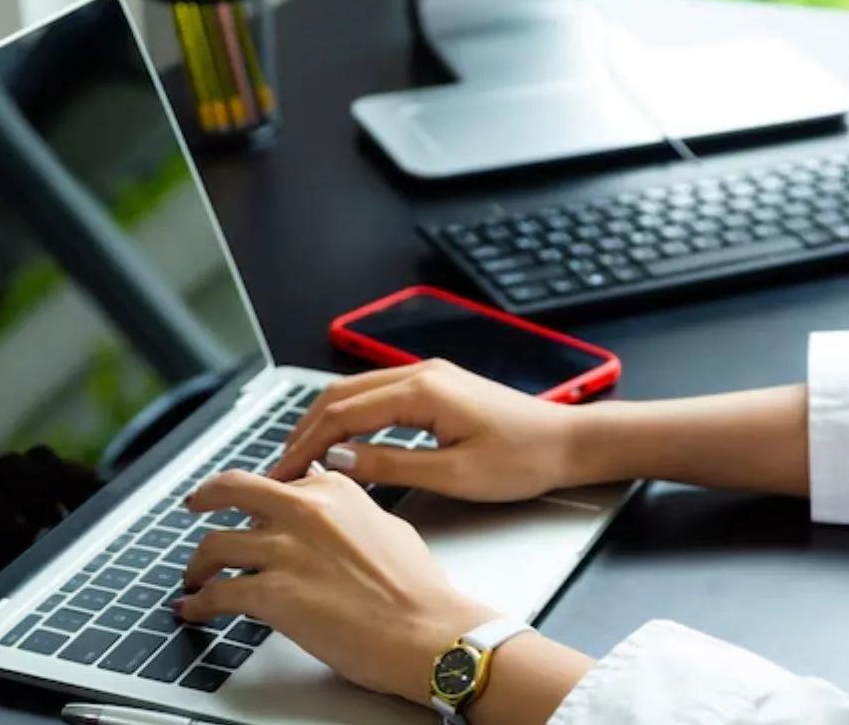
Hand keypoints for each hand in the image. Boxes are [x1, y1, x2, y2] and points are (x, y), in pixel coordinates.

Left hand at [178, 467, 497, 702]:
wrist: (427, 630)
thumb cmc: (418, 590)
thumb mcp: (386, 527)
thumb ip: (349, 514)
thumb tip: (332, 517)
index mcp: (333, 489)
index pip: (278, 483)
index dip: (260, 501)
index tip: (249, 509)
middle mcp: (305, 510)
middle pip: (231, 490)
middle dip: (205, 498)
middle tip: (194, 506)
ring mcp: (286, 550)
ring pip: (215, 545)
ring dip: (197, 564)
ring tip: (194, 578)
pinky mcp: (273, 594)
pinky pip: (217, 594)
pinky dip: (198, 604)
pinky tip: (194, 610)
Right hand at [268, 360, 583, 501]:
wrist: (567, 442)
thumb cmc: (521, 459)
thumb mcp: (454, 474)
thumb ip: (392, 465)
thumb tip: (340, 460)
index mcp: (422, 391)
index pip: (343, 414)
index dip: (306, 445)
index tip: (283, 474)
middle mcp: (420, 374)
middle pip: (340, 395)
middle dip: (304, 431)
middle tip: (280, 468)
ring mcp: (428, 376)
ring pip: (355, 392)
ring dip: (323, 422)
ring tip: (300, 457)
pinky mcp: (436, 386)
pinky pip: (377, 396)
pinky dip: (349, 417)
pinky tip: (340, 442)